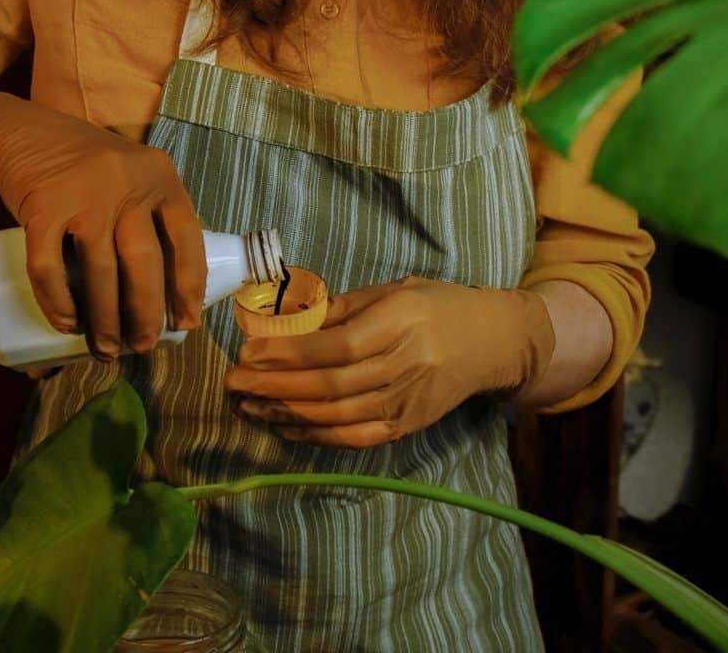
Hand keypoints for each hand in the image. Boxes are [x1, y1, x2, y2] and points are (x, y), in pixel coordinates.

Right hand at [0, 92, 205, 358]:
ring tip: (108, 349)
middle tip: (143, 346)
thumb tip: (174, 290)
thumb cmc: (87, 167)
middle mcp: (125, 182)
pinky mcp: (40, 206)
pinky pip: (49, 267)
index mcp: (159, 176)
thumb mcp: (132, 175)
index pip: (187, 237)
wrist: (21, 132)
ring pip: (99, 271)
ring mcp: (82, 193)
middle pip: (144, 262)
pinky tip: (67, 325)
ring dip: (105, 320)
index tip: (185, 323)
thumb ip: (154, 213)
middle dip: (146, 314)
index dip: (189, 286)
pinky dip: (58, 303)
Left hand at [224, 276, 555, 447]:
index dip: (288, 353)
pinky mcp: (408, 426)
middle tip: (233, 382)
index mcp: (401, 322)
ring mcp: (407, 401)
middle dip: (275, 385)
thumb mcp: (393, 290)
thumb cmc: (437, 306)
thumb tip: (283, 320)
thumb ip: (340, 308)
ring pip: (337, 415)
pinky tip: (284, 425)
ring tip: (248, 404)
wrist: (494, 342)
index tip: (248, 351)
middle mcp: (405, 365)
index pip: (335, 346)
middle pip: (330, 384)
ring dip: (286, 411)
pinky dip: (316, 435)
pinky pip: (355, 437)